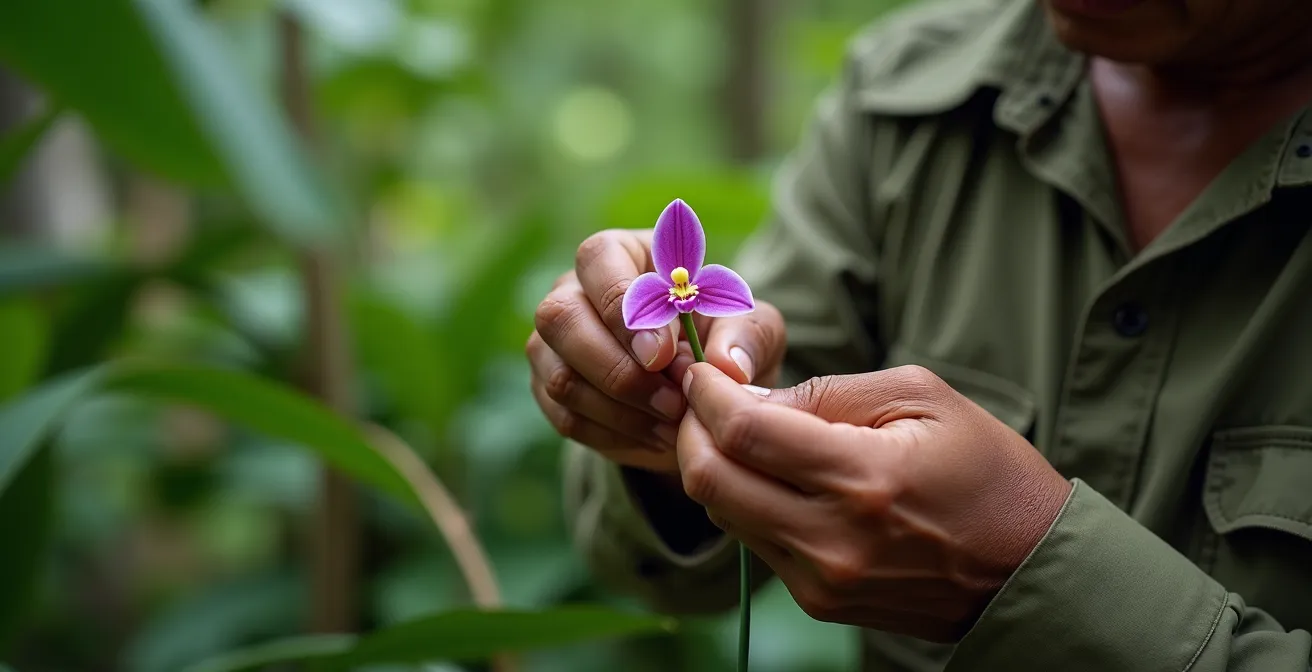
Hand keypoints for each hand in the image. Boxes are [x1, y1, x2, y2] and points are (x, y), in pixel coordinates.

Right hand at [527, 229, 785, 473]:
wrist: (703, 388)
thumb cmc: (723, 338)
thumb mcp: (752, 329)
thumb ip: (745, 337)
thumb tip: (726, 365)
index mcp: (618, 253)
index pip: (597, 260)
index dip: (622, 308)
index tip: (663, 355)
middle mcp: (572, 291)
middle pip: (561, 319)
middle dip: (619, 370)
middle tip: (673, 402)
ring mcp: (552, 344)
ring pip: (561, 377)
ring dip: (622, 410)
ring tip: (674, 423)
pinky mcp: (549, 391)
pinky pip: (566, 418)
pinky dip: (615, 434)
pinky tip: (657, 437)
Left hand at [676, 363, 1071, 640]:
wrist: (1031, 569)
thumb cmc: (986, 468)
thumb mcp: (920, 397)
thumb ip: (825, 394)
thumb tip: (745, 397)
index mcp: (862, 478)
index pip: (743, 433)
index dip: (707, 395)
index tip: (702, 372)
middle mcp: (831, 539)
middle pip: (710, 482)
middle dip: (691, 431)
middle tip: (702, 401)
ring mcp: (822, 580)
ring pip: (724, 514)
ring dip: (715, 467)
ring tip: (738, 432)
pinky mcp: (820, 603)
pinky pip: (756, 542)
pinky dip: (748, 502)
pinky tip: (772, 476)